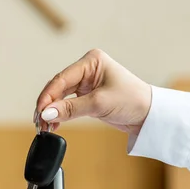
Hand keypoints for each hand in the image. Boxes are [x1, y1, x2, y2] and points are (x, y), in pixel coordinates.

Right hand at [35, 49, 151, 135]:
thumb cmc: (133, 101)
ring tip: (45, 126)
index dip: (48, 96)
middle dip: (47, 105)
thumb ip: (71, 109)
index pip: (62, 78)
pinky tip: (54, 124)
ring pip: (61, 96)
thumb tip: (47, 113)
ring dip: (52, 111)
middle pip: (58, 87)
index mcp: (91, 61)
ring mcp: (87, 83)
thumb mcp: (100, 104)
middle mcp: (87, 69)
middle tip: (39, 122)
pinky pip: (68, 104)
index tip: (40, 112)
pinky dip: (60, 114)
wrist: (150, 115)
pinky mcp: (88, 96)